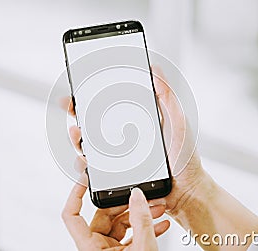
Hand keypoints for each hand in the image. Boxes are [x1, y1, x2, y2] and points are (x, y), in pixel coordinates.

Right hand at [60, 66, 206, 216]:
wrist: (187, 188)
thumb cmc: (185, 155)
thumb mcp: (177, 120)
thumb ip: (167, 95)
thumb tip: (154, 68)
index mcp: (135, 122)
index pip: (108, 107)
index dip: (91, 97)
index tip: (78, 88)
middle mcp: (124, 139)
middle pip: (93, 126)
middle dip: (76, 115)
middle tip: (70, 107)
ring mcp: (119, 158)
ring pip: (89, 148)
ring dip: (77, 140)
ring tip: (76, 132)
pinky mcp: (117, 176)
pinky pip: (96, 170)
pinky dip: (85, 164)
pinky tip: (83, 158)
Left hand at [62, 177, 169, 250]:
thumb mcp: (143, 249)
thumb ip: (141, 220)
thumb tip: (137, 195)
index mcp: (90, 248)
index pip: (72, 215)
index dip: (75, 194)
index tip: (85, 179)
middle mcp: (96, 248)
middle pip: (104, 216)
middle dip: (127, 205)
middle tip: (144, 198)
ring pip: (120, 224)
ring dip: (140, 216)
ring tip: (158, 211)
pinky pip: (129, 235)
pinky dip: (143, 228)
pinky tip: (160, 224)